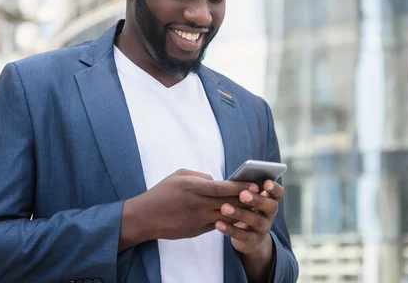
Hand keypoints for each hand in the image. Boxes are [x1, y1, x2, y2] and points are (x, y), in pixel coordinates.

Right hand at [124, 169, 257, 242]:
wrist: (146, 217)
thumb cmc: (162, 192)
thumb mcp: (179, 176)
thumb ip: (200, 176)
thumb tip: (217, 180)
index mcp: (194, 187)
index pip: (224, 187)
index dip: (241, 187)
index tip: (255, 185)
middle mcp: (199, 204)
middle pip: (229, 202)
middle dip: (246, 199)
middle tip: (261, 196)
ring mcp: (198, 219)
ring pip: (227, 216)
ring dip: (241, 212)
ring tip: (253, 207)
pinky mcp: (197, 230)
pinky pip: (218, 224)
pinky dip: (229, 221)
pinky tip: (237, 217)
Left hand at [215, 180, 283, 256]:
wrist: (250, 239)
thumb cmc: (246, 210)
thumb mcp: (249, 201)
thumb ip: (246, 190)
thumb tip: (234, 180)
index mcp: (270, 200)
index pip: (278, 193)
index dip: (274, 188)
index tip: (266, 183)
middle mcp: (270, 215)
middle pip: (270, 206)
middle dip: (256, 200)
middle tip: (243, 194)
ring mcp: (263, 229)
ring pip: (256, 221)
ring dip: (240, 214)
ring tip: (225, 208)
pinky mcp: (253, 241)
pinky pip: (243, 236)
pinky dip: (230, 229)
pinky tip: (219, 223)